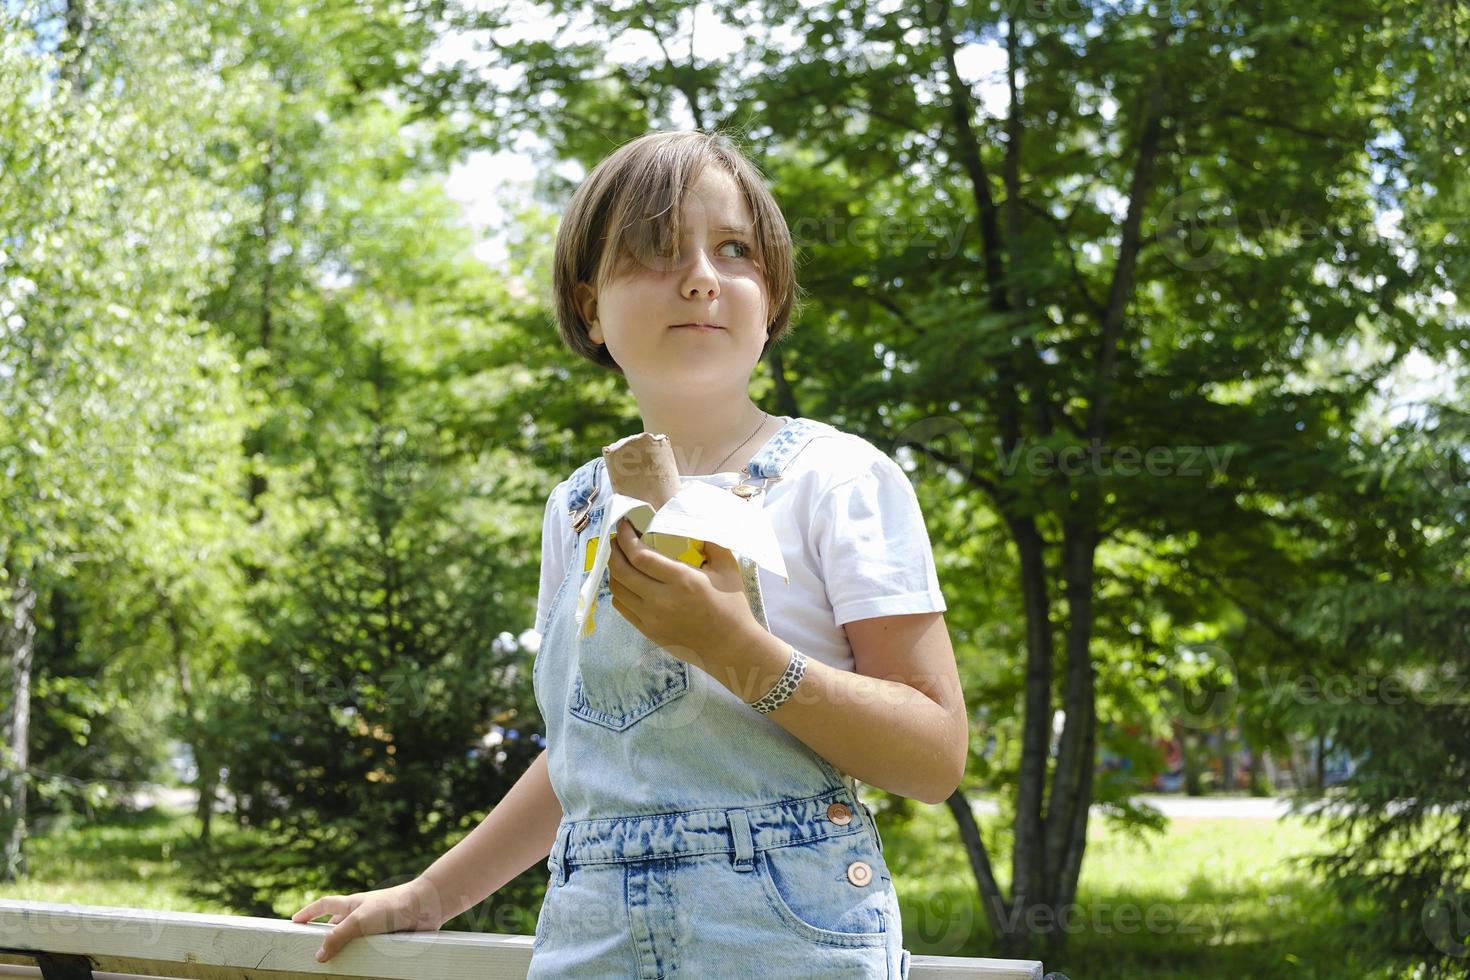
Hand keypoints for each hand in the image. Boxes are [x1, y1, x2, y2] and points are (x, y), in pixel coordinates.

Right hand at [289, 878, 443, 962]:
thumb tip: (318, 956)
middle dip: (327, 934)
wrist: (426, 906)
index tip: (295, 921)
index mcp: (352, 903)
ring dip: (349, 947)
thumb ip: (337, 938)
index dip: (308, 912)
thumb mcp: (359, 921)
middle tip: (315, 949)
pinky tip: (366, 965)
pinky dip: (368, 954)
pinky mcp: (390, 933)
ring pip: (357, 936)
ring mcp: (377, 922)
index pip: (324, 905)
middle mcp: (363, 911)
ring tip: (339, 964)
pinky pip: (375, 945)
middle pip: (339, 922)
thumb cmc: (391, 907)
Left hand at [607, 517, 759, 668]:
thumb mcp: (728, 568)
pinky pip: (622, 607)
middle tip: (616, 538)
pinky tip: (625, 581)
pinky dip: (619, 591)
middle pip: (622, 571)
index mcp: (682, 580)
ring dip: (613, 570)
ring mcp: (651, 618)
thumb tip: (695, 523)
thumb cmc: (732, 605)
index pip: (640, 556)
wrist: (730, 646)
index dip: (625, 538)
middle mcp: (661, 600)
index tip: (623, 525)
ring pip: (617, 590)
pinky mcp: (648, 631)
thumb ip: (712, 543)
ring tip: (619, 557)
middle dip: (614, 550)